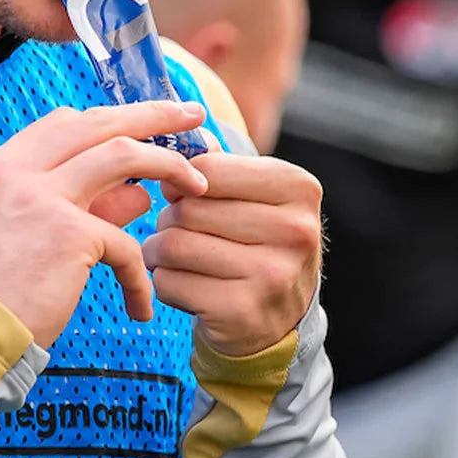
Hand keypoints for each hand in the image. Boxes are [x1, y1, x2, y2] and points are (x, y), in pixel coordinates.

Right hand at [0, 100, 209, 348]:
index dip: (112, 119)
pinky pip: (125, 242)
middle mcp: (17, 170)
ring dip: (169, 166)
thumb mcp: (29, 234)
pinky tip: (141, 305)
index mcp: (2, 165)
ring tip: (200, 184)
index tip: (146, 124)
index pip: (66, 122)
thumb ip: (80, 204)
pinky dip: (139, 274)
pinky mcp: (68, 232)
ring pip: (123, 155)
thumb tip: (139, 190)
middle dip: (152, 114)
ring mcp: (42, 195)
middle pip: (98, 123)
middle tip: (192, 114)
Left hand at [142, 153, 322, 356]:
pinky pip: (169, 283)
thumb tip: (178, 139)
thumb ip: (217, 164)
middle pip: (187, 209)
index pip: (209, 169)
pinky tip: (183, 285)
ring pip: (173, 246)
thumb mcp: (254, 195)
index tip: (186, 196)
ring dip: (159, 252)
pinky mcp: (242, 312)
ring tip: (173, 256)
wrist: (280, 318)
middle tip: (178, 231)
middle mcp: (294, 230)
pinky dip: (164, 283)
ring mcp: (272, 275)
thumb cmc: (257, 242)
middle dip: (168, 219)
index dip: (183, 182)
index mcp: (299, 187)